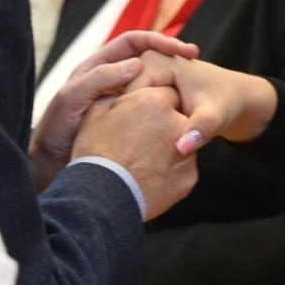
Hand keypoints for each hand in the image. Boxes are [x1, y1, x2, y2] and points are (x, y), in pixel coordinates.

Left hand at [28, 32, 198, 190]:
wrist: (51, 167)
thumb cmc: (56, 132)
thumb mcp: (72, 99)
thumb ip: (99, 79)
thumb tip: (137, 63)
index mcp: (98, 66)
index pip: (134, 42)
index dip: (157, 40)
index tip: (179, 48)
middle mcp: (112, 79)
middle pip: (148, 57)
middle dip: (171, 54)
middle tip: (194, 58)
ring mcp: (122, 100)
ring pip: (152, 82)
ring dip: (172, 80)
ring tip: (193, 81)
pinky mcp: (128, 120)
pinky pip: (151, 106)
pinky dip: (167, 105)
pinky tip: (181, 112)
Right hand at [72, 86, 198, 219]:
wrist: (101, 196)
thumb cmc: (94, 152)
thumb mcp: (96, 112)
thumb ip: (116, 93)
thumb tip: (121, 87)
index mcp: (155, 100)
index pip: (166, 94)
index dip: (153, 106)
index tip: (142, 117)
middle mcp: (177, 122)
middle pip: (178, 118)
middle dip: (165, 126)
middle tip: (141, 142)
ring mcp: (187, 152)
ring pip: (182, 145)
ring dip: (168, 149)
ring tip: (142, 162)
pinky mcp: (189, 177)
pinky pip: (182, 171)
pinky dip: (170, 173)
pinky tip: (149, 177)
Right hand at [125, 51, 276, 154]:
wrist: (230, 95)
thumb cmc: (224, 103)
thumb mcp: (214, 117)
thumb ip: (200, 130)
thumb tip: (183, 149)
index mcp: (154, 60)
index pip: (126, 95)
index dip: (129, 124)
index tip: (136, 147)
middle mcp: (142, 60)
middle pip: (119, 99)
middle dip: (125, 125)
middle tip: (132, 153)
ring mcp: (141, 70)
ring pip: (122, 106)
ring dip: (127, 127)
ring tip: (135, 151)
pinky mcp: (143, 83)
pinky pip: (129, 107)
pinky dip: (133, 125)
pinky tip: (140, 146)